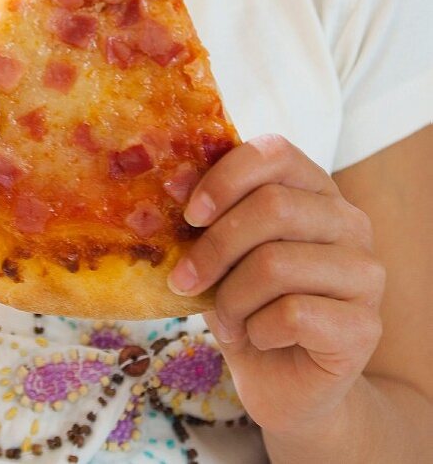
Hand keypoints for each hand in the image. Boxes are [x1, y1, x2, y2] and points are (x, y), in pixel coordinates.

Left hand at [167, 134, 384, 437]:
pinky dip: (258, 329)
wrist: (282, 381)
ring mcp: (364, 272)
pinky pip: (293, 314)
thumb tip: (169, 180)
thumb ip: (205, 215)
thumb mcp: (219, 251)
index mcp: (313, 188)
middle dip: (215, 248)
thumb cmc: (247, 303)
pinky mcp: (364, 325)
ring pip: (277, 263)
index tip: (190, 215)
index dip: (226, 177)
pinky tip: (259, 338)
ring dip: (232, 298)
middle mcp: (349, 221)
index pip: (276, 152)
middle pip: (273, 207)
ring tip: (227, 318)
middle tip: (185, 280)